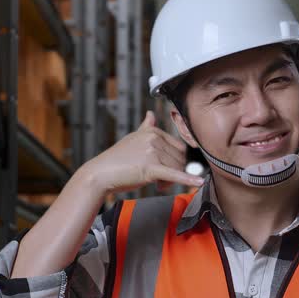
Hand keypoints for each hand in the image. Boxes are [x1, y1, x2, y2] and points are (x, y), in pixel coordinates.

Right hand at [78, 111, 205, 194]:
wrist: (100, 174)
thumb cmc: (117, 160)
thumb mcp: (133, 139)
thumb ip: (146, 127)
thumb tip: (151, 114)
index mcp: (153, 131)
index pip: (179, 147)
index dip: (175, 161)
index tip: (165, 170)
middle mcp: (154, 139)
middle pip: (180, 159)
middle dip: (174, 172)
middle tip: (160, 181)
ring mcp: (153, 152)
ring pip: (177, 169)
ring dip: (170, 180)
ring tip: (157, 184)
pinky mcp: (151, 168)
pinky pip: (174, 175)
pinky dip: (187, 180)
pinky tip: (198, 183)